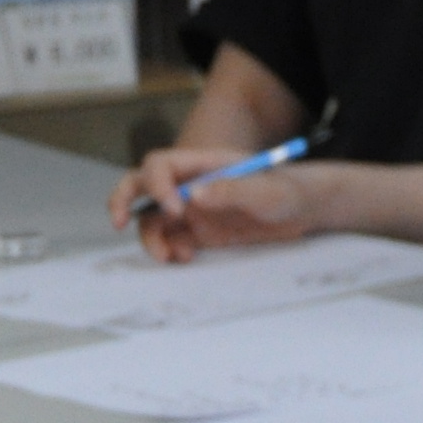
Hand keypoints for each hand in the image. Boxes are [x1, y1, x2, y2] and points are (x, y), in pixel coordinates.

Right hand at [108, 147, 331, 260]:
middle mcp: (189, 184)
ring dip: (150, 237)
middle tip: (117, 222)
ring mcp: (191, 209)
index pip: (161, 165)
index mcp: (201, 164)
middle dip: (123, 200)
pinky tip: (185, 258)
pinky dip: (169, 250)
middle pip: (141, 185)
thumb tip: (195, 195)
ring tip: (169, 257)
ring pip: (152, 218)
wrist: (304, 210)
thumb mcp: (267, 190)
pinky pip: (171, 239)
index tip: (175, 209)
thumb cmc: (287, 190)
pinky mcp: (199, 232)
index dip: (157, 185)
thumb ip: (233, 190)